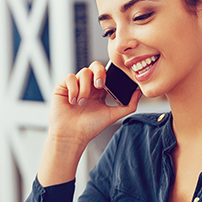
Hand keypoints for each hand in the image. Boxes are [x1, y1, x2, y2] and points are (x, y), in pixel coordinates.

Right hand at [37, 61, 140, 185]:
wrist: (72, 136)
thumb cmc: (89, 128)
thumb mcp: (112, 115)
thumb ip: (128, 105)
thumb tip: (139, 93)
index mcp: (99, 91)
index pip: (105, 73)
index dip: (108, 74)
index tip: (108, 84)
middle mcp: (87, 86)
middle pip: (95, 66)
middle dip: (99, 73)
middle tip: (99, 86)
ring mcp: (75, 86)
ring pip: (83, 72)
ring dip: (85, 88)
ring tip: (82, 103)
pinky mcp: (62, 87)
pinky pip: (69, 78)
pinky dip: (73, 89)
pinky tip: (73, 101)